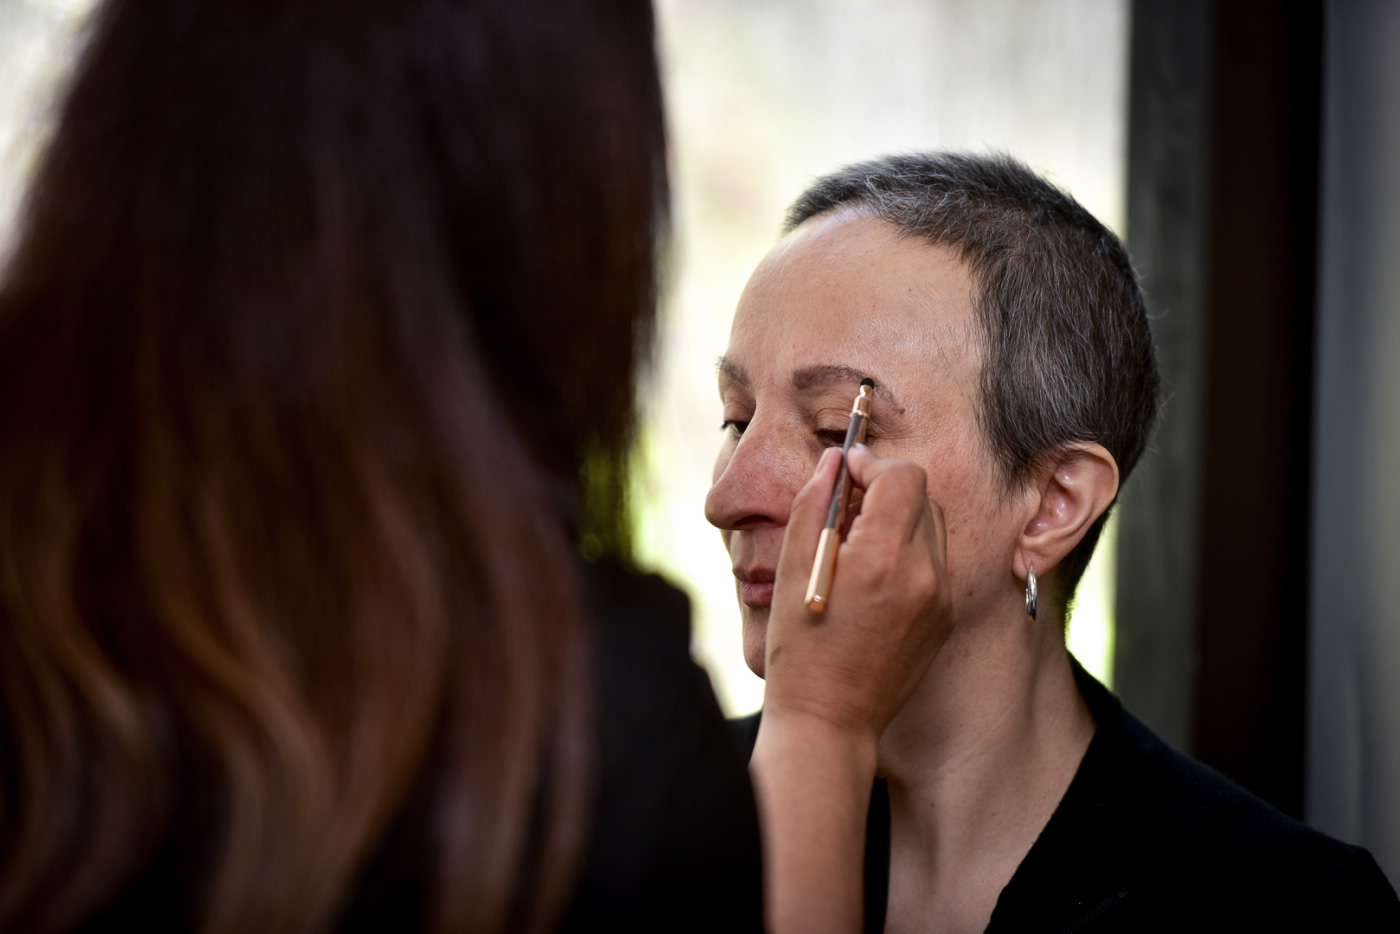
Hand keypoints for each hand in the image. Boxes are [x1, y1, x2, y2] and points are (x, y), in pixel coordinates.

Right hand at [762, 443, 950, 741]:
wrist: (829, 718)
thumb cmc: (800, 647)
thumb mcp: (792, 569)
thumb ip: (815, 505)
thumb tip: (834, 462)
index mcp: (882, 558)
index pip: (901, 476)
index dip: (871, 463)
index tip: (847, 472)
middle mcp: (923, 574)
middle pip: (922, 495)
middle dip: (887, 488)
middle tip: (848, 508)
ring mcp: (941, 598)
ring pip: (933, 525)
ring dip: (900, 518)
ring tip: (859, 544)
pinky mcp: (945, 617)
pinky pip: (936, 562)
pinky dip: (910, 553)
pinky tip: (874, 578)